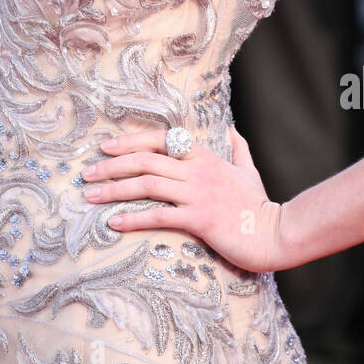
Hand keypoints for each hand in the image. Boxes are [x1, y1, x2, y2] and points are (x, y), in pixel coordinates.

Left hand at [82, 127, 288, 272]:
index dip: (129, 142)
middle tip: (87, 174)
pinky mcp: (200, 218)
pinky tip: (114, 223)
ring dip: (114, 190)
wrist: (276, 232)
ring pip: (147, 185)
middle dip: (112, 166)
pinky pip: (159, 215)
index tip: (106, 147)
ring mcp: (198, 194)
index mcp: (204, 156)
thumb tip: (234, 131)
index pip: (160, 140)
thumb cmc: (259, 205)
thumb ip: (238, 149)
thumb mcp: (249, 171)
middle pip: (146, 161)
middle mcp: (197, 170)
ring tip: (91, 196)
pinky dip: (133, 218)